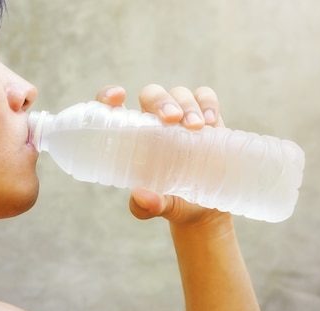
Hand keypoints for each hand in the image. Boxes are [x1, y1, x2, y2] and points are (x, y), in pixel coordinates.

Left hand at [95, 84, 229, 227]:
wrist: (206, 208)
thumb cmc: (174, 202)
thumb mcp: (160, 207)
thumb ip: (147, 206)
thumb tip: (140, 196)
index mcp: (134, 138)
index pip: (114, 108)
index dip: (109, 96)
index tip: (117, 97)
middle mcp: (155, 122)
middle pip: (151, 95)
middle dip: (160, 100)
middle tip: (172, 118)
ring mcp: (181, 117)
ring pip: (178, 93)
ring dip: (187, 104)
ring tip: (197, 127)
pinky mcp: (206, 117)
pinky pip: (204, 96)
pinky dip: (207, 102)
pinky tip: (210, 121)